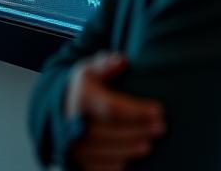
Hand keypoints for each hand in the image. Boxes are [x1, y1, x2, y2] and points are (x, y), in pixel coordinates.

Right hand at [65, 52, 164, 170]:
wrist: (61, 109)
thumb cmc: (85, 89)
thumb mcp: (92, 69)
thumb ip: (107, 63)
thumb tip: (122, 61)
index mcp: (81, 97)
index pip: (111, 107)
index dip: (136, 111)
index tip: (158, 110)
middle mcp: (73, 123)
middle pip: (108, 132)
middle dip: (136, 131)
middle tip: (160, 127)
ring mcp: (73, 145)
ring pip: (102, 152)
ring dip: (128, 150)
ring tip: (148, 145)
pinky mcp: (76, 162)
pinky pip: (97, 168)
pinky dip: (114, 165)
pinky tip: (129, 159)